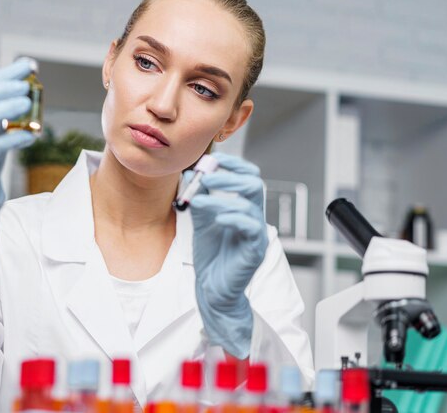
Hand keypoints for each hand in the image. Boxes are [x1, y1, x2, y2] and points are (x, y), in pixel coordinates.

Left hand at [189, 152, 267, 357]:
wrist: (211, 287)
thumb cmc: (211, 254)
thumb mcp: (200, 220)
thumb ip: (197, 197)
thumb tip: (189, 174)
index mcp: (243, 207)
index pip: (247, 176)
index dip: (233, 164)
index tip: (213, 158)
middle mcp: (253, 217)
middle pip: (254, 185)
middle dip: (230, 177)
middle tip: (208, 176)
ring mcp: (256, 233)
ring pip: (249, 205)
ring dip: (222, 198)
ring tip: (198, 200)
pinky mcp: (255, 250)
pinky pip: (251, 228)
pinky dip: (234, 218)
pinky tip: (217, 218)